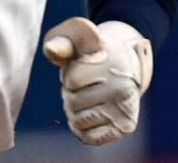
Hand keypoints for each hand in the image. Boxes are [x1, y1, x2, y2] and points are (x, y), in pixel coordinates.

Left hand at [42, 16, 153, 145]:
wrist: (126, 64)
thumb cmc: (92, 51)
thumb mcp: (76, 39)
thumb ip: (61, 43)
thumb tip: (51, 50)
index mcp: (110, 62)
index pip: (72, 81)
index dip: (70, 76)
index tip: (83, 67)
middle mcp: (122, 86)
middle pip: (73, 102)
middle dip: (70, 94)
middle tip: (84, 85)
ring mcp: (126, 108)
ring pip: (78, 121)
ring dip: (74, 111)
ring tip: (87, 97)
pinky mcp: (126, 126)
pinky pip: (90, 137)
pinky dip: (82, 129)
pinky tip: (88, 114)